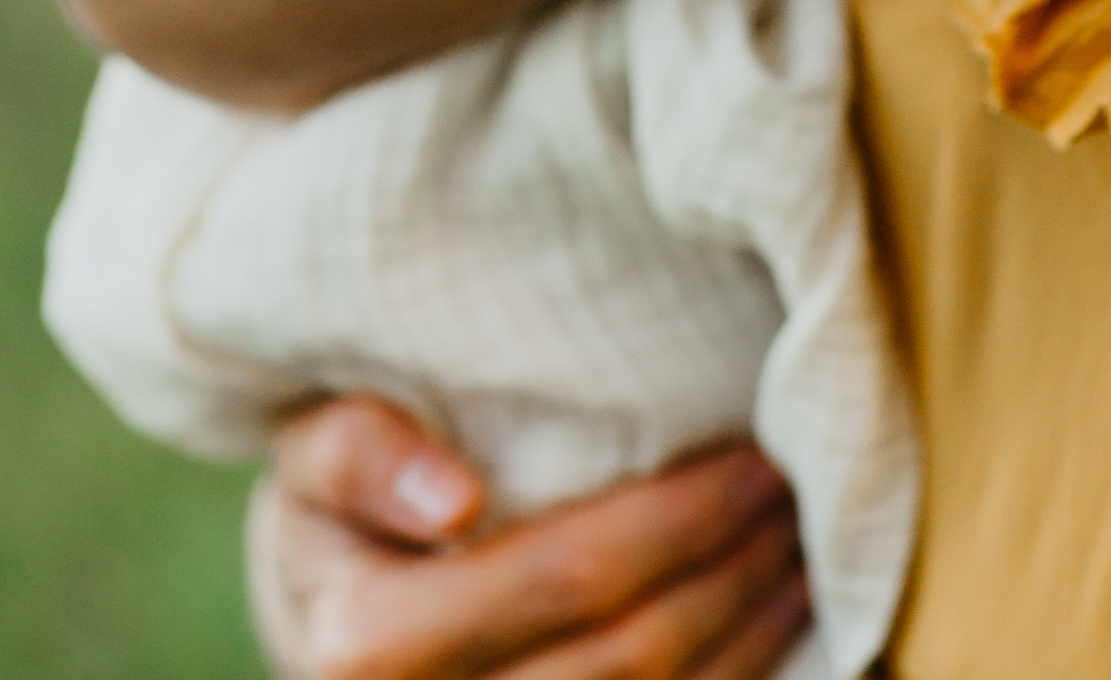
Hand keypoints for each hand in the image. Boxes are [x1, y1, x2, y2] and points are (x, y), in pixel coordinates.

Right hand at [249, 396, 810, 679]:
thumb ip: (362, 454)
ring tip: (797, 543)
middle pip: (623, 658)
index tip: (755, 456)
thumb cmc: (339, 515)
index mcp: (363, 645)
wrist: (326, 626)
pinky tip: (771, 617)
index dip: (674, 523)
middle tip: (792, 488)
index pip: (558, 580)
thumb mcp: (313, 456)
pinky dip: (730, 678)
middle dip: (728, 571)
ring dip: (746, 631)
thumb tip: (456, 498)